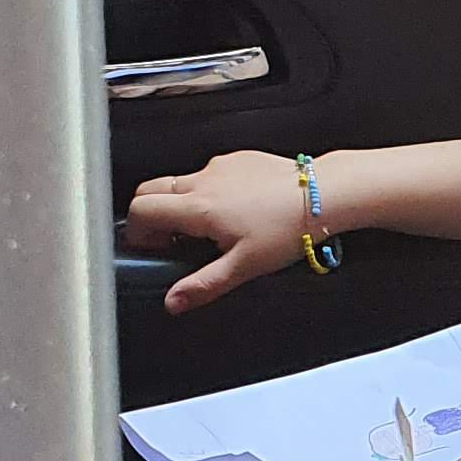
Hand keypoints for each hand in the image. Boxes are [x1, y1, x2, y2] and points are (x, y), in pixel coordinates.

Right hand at [124, 150, 322, 312]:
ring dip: (180, 203)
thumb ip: (204, 284)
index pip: (141, 210)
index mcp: (198, 207)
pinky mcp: (238, 159)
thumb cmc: (289, 228)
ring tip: (205, 229)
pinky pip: (209, 173)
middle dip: (149, 214)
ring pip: (180, 181)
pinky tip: (233, 210)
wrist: (324, 195)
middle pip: (151, 189)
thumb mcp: (245, 266)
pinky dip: (207, 190)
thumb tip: (174, 301)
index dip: (136, 231)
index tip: (150, 247)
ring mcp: (221, 166)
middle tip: (167, 239)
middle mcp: (204, 180)